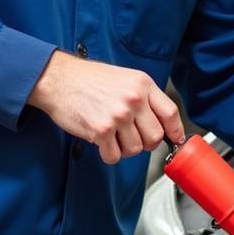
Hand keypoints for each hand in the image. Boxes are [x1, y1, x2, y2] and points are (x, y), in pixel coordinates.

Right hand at [28, 50, 184, 163]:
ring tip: (112, 136)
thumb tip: (161, 123)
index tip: (174, 139)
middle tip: (132, 137)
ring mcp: (118, 115)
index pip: (170, 113)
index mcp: (142, 84)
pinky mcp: (101, 130)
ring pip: (135, 149)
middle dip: (145, 143)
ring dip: (124, 149)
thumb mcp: (125, 78)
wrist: (58, 79)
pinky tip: (101, 141)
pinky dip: (108, 154)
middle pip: (155, 137)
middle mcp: (133, 99)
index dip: (175, 131)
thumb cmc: (89, 79)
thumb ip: (144, 98)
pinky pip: (114, 156)